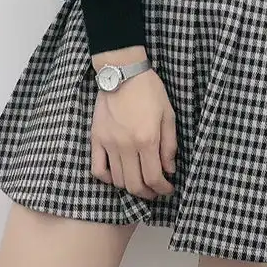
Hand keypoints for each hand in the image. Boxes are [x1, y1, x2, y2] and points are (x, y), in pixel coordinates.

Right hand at [90, 52, 176, 199]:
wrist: (123, 73)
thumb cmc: (150, 91)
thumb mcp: (168, 115)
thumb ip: (169, 145)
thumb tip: (170, 170)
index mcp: (147, 140)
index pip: (154, 178)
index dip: (163, 189)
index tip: (168, 190)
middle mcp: (126, 146)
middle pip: (135, 184)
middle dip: (148, 193)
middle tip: (156, 192)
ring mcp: (108, 144)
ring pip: (117, 180)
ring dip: (130, 188)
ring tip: (140, 184)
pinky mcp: (96, 139)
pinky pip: (97, 169)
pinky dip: (108, 179)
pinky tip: (118, 176)